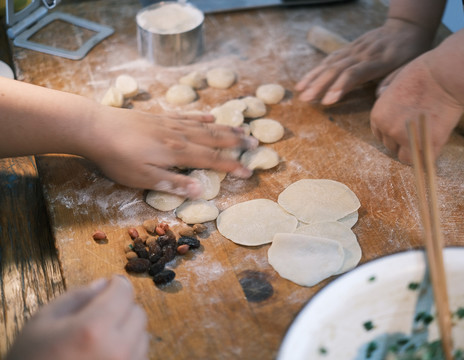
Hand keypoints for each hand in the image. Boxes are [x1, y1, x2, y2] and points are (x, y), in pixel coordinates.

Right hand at [6, 276, 147, 359]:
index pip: (124, 292)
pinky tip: (105, 355)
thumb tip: (104, 284)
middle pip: (138, 313)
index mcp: (93, 329)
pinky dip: (129, 351)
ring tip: (100, 340)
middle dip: (122, 308)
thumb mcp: (42, 322)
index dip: (116, 285)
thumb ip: (76, 297)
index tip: (110, 286)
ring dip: (127, 331)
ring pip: (142, 336)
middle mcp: (118, 349)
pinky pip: (140, 356)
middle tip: (100, 315)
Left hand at [83, 109, 258, 197]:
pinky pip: (187, 116)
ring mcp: (171, 124)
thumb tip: (201, 191)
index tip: (249, 172)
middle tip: (256, 143)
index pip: (212, 161)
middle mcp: (180, 136)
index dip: (232, 166)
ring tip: (243, 129)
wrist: (95, 127)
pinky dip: (202, 117)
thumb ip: (173, 183)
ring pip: (205, 126)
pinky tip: (210, 116)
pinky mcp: (160, 117)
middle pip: (215, 139)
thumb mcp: (143, 178)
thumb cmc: (118, 158)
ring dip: (225, 129)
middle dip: (237, 142)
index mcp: (179, 153)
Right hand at [295, 18, 432, 104]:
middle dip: (319, 85)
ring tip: (300, 92)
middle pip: (337, 69)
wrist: (407, 28)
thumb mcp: (410, 66)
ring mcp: (354, 49)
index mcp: (378, 61)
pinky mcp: (350, 48)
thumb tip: (379, 96)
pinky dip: (316, 69)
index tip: (327, 101)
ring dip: (313, 77)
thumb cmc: (411, 52)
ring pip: (330, 63)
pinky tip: (306, 80)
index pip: (355, 74)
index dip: (340, 87)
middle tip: (306, 99)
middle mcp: (362, 54)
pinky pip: (330, 58)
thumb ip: (394, 80)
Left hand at [370, 53, 463, 163]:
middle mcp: (387, 129)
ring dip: (415, 149)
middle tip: (420, 129)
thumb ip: (387, 94)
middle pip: (391, 146)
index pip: (380, 134)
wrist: (445, 76)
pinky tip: (436, 141)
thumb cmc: (424, 73)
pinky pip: (423, 161)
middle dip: (403, 140)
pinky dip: (429, 155)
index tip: (405, 128)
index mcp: (378, 116)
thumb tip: (380, 93)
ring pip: (405, 156)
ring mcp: (405, 139)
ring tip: (429, 134)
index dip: (392, 132)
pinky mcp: (424, 145)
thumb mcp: (396, 81)